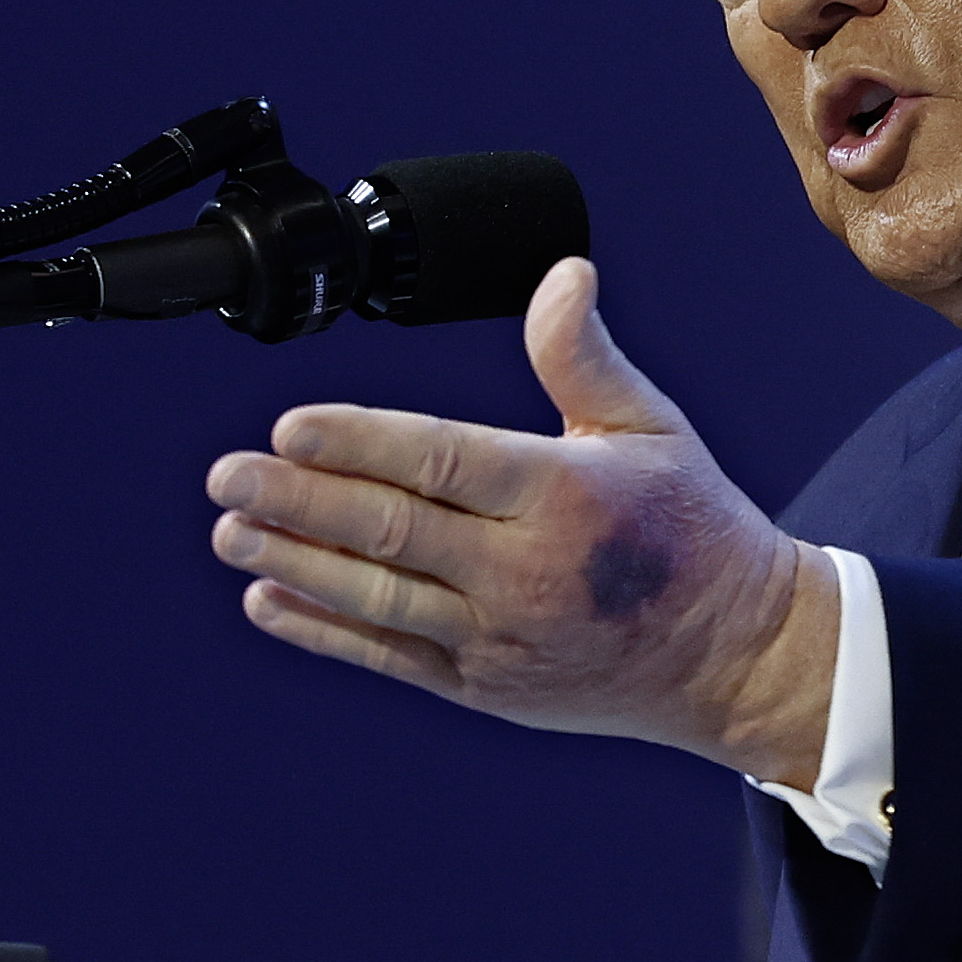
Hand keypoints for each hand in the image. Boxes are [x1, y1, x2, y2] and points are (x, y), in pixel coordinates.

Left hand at [205, 257, 837, 787]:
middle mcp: (529, 571)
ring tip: (231, 532)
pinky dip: (326, 630)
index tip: (288, 425)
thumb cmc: (689, 526)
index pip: (441, 460)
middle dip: (299, 502)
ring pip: (379, 596)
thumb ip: (583, 355)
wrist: (733, 655)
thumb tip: (562, 274)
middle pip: (392, 530)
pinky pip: (390, 656)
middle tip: (228, 477)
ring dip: (295, 564)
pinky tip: (270, 600)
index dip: (357, 442)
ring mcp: (503, 638)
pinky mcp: (488, 687)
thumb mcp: (650, 427)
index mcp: (566, 494)